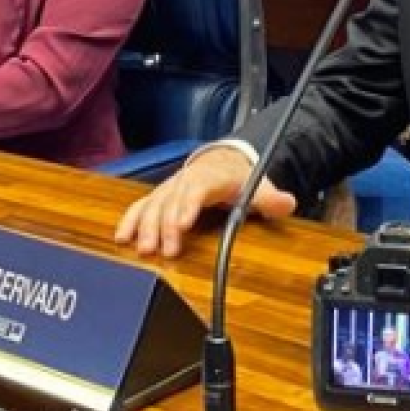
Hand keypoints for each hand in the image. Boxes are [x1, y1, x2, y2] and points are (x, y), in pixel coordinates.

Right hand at [113, 146, 294, 258]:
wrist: (223, 161)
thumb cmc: (238, 178)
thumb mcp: (258, 186)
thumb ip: (270, 199)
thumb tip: (286, 203)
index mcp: (211, 177)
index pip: (197, 189)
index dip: (187, 206)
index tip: (181, 225)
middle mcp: (186, 180)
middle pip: (171, 200)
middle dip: (165, 225)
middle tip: (164, 249)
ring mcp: (171, 187)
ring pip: (153, 204)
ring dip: (146, 226)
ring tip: (143, 248)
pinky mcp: (160, 196)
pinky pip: (142, 206)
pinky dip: (131, 220)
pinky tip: (122, 237)